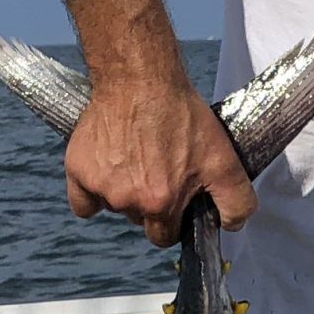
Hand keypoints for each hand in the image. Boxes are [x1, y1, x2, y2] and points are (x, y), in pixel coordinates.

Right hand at [65, 62, 254, 245]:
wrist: (139, 78)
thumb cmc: (181, 115)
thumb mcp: (224, 158)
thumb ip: (236, 201)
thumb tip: (232, 226)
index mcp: (160, 204)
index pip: (165, 236)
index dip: (173, 219)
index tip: (175, 195)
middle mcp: (127, 201)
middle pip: (139, 220)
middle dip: (149, 205)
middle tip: (157, 169)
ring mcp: (100, 186)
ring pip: (114, 207)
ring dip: (124, 192)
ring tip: (136, 157)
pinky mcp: (77, 170)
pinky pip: (83, 202)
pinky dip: (92, 193)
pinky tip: (107, 172)